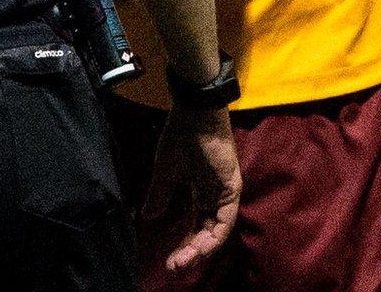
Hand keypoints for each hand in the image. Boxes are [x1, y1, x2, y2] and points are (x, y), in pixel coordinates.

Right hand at [144, 107, 240, 271]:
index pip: (195, 227)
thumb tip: (148, 217)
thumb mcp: (166, 172)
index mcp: (201, 193)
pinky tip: (201, 248)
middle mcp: (215, 196)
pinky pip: (226, 219)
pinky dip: (215, 235)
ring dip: (201, 249)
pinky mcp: (231, 186)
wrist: (193, 113)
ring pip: (217, 230)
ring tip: (183, 262)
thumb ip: (160, 195)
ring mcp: (225, 192)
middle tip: (174, 267)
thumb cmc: (181, 137)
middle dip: (191, 252)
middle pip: (206, 232)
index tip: (168, 260)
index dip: (183, 245)